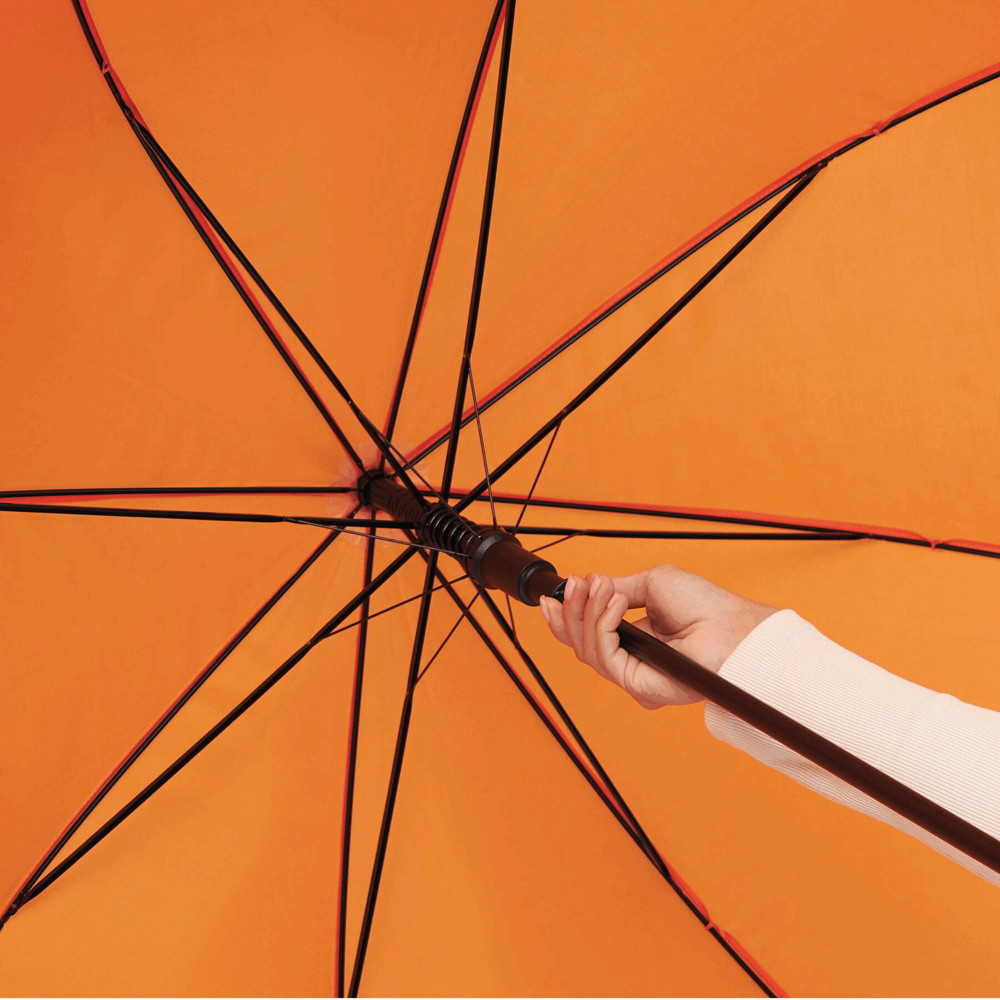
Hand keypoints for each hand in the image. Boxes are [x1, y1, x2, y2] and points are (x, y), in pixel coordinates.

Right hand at [539, 564, 776, 707]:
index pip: (588, 634)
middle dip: (571, 610)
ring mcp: (634, 677)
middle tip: (576, 584)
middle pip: (578, 643)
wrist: (733, 628)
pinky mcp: (638, 686)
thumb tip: (589, 584)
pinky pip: (604, 657)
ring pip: (586, 649)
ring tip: (603, 588)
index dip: (566, 615)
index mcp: (636, 641)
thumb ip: (617, 588)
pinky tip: (615, 604)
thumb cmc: (706, 607)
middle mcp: (632, 662)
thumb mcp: (652, 585)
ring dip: (588, 612)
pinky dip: (603, 626)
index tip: (554, 593)